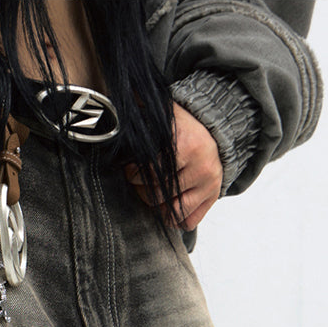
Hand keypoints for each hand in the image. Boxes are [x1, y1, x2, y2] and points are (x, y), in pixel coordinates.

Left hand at [126, 102, 222, 230]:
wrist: (215, 129)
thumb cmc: (182, 126)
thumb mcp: (162, 115)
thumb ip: (139, 111)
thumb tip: (112, 105)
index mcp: (187, 145)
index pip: (151, 172)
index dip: (134, 174)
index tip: (130, 169)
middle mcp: (201, 167)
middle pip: (158, 195)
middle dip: (142, 190)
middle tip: (139, 182)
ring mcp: (208, 184)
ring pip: (171, 211)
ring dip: (157, 205)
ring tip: (152, 192)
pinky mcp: (212, 197)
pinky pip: (187, 221)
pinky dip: (174, 217)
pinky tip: (168, 203)